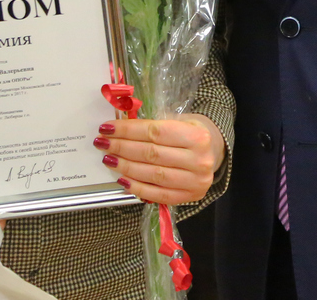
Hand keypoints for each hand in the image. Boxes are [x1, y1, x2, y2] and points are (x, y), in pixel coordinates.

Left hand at [93, 114, 224, 204]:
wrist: (214, 151)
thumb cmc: (192, 131)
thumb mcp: (180, 119)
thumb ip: (156, 123)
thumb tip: (122, 125)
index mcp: (197, 135)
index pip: (155, 132)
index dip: (128, 130)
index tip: (107, 128)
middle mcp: (198, 160)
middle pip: (152, 154)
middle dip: (122, 148)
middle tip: (102, 143)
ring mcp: (195, 182)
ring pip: (153, 175)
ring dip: (126, 167)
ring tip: (108, 159)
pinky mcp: (189, 197)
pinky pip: (158, 195)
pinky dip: (137, 187)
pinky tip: (122, 178)